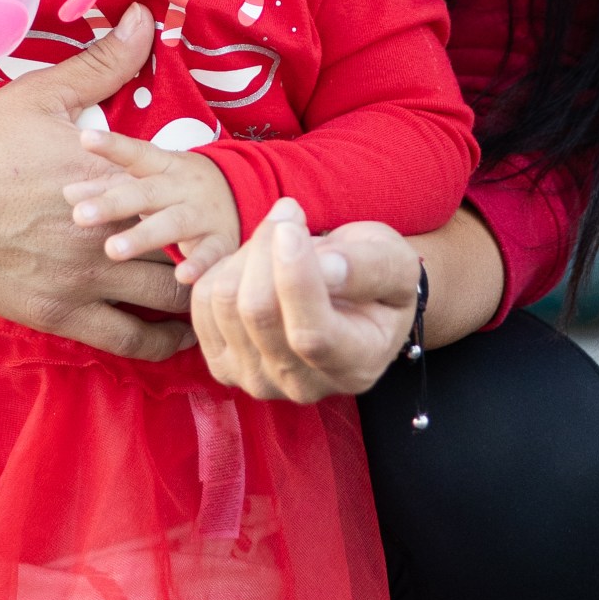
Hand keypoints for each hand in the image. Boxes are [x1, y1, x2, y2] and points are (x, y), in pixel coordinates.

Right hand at [0, 5, 197, 359]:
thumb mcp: (39, 96)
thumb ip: (102, 64)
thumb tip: (146, 19)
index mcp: (111, 176)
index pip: (188, 190)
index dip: (213, 195)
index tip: (227, 196)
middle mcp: (109, 232)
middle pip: (192, 248)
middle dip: (217, 246)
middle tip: (235, 244)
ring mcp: (88, 279)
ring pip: (173, 299)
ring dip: (201, 292)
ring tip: (218, 285)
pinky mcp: (64, 315)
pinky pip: (133, 342)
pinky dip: (166, 342)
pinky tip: (182, 334)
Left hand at [63, 123, 239, 280]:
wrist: (244, 195)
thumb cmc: (178, 188)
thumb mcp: (150, 178)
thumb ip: (110, 185)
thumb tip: (66, 193)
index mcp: (164, 166)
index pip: (136, 153)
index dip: (112, 145)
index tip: (85, 138)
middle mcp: (183, 187)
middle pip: (146, 193)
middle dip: (114, 203)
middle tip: (80, 215)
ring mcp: (204, 213)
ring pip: (173, 223)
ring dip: (144, 236)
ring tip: (113, 249)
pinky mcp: (223, 241)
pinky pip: (211, 254)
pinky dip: (200, 266)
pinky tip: (182, 277)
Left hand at [185, 201, 418, 402]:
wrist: (351, 302)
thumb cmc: (375, 278)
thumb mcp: (394, 262)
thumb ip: (368, 267)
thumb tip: (326, 267)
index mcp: (356, 365)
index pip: (312, 334)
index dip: (295, 279)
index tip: (290, 227)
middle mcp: (303, 385)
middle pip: (259, 312)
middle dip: (267, 247)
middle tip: (289, 214)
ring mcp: (257, 380)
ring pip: (226, 302)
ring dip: (247, 253)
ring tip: (278, 237)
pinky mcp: (223, 364)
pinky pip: (204, 303)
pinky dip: (224, 269)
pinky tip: (254, 263)